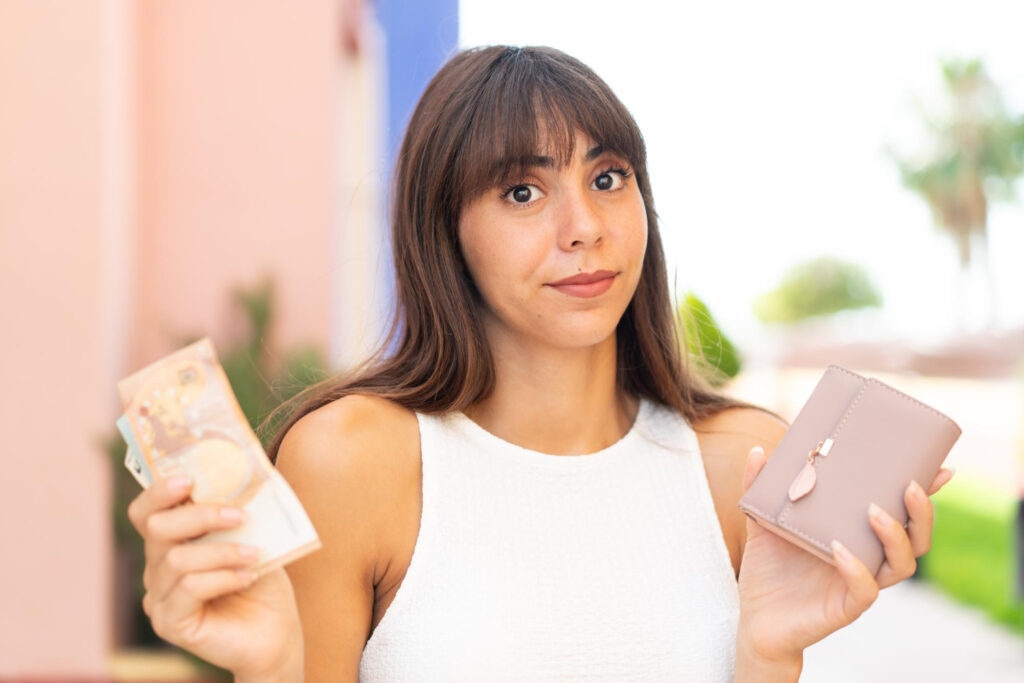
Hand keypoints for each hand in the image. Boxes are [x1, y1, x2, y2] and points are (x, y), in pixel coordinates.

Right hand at [127, 476, 302, 678]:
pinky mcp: (169, 623)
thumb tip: (243, 478)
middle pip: (158, 528)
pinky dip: (223, 577)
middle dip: (201, 515)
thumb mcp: (252, 540)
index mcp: (171, 543)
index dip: (159, 492)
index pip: (146, 512)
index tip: (189, 480)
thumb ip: (238, 514)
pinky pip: (188, 589)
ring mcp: (159, 598)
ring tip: (254, 555)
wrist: (276, 632)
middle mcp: (157, 568)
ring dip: (223, 552)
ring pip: (177, 559)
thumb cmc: (262, 582)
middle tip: (240, 516)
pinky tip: (248, 577)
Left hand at [735, 446, 954, 662]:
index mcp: (858, 535)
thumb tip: (758, 451)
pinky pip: (864, 590)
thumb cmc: (768, 570)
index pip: (901, 513)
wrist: (755, 619)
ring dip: (894, 536)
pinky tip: (840, 550)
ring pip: (902, 565)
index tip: (940, 470)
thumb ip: (760, 488)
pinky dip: (857, 569)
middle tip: (911, 485)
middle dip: (922, 513)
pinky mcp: (844, 608)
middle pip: (916, 539)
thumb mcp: (763, 523)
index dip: (925, 495)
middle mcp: (868, 559)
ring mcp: (859, 584)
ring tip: (874, 512)